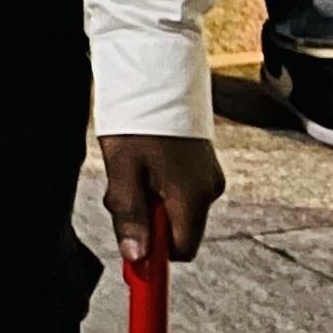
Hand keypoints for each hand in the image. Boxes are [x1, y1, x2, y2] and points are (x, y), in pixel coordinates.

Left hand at [98, 132, 224, 267]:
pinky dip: (160, 187)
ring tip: (133, 170)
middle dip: (149, 222)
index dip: (154, 252)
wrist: (156, 75)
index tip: (129, 245)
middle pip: (178, 231)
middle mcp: (210, 189)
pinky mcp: (205, 166)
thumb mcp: (122, 170)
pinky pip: (181, 192)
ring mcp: (210, 176)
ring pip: (177, 211)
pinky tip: (145, 163)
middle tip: (124, 191)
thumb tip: (136, 257)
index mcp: (192, 195)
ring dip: (152, 203)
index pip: (180, 250)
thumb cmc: (137, 119)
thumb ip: (130, 215)